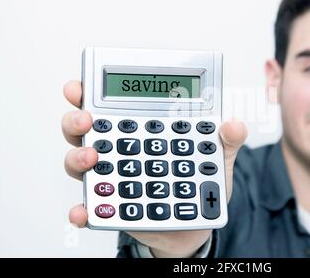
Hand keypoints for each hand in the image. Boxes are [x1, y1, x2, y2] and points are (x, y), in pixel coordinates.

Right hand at [62, 80, 246, 256]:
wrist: (198, 220)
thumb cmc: (200, 182)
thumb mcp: (216, 157)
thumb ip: (226, 140)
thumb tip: (233, 124)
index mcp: (142, 130)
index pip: (111, 105)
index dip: (89, 93)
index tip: (79, 87)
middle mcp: (121, 150)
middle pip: (86, 130)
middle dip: (76, 120)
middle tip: (86, 119)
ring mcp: (114, 178)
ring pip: (81, 163)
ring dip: (78, 158)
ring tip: (92, 159)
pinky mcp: (114, 208)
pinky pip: (93, 208)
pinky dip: (84, 209)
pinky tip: (84, 211)